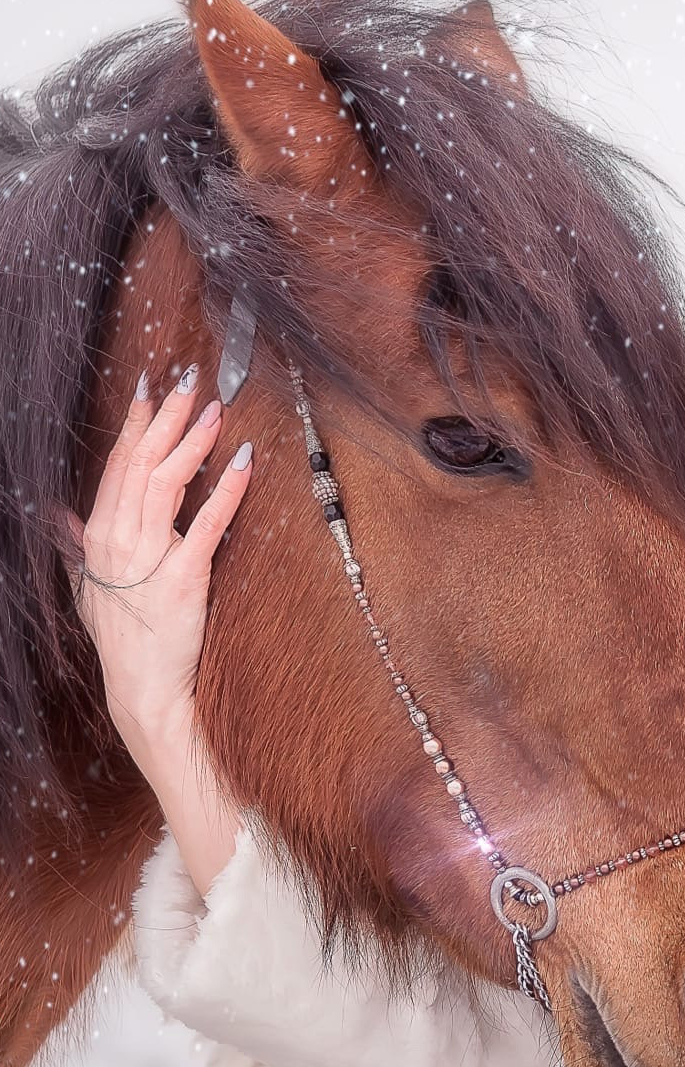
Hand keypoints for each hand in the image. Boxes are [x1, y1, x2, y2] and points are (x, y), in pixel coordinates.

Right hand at [64, 364, 252, 757]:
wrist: (142, 687)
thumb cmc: (124, 635)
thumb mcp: (91, 585)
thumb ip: (78, 545)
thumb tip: (58, 516)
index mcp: (99, 535)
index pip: (117, 465)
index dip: (137, 423)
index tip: (154, 388)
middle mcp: (118, 540)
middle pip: (142, 463)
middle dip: (168, 417)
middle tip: (191, 379)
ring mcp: (149, 558)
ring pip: (168, 484)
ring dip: (194, 442)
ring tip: (216, 409)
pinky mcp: (184, 579)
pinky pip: (207, 525)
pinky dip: (226, 491)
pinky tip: (244, 462)